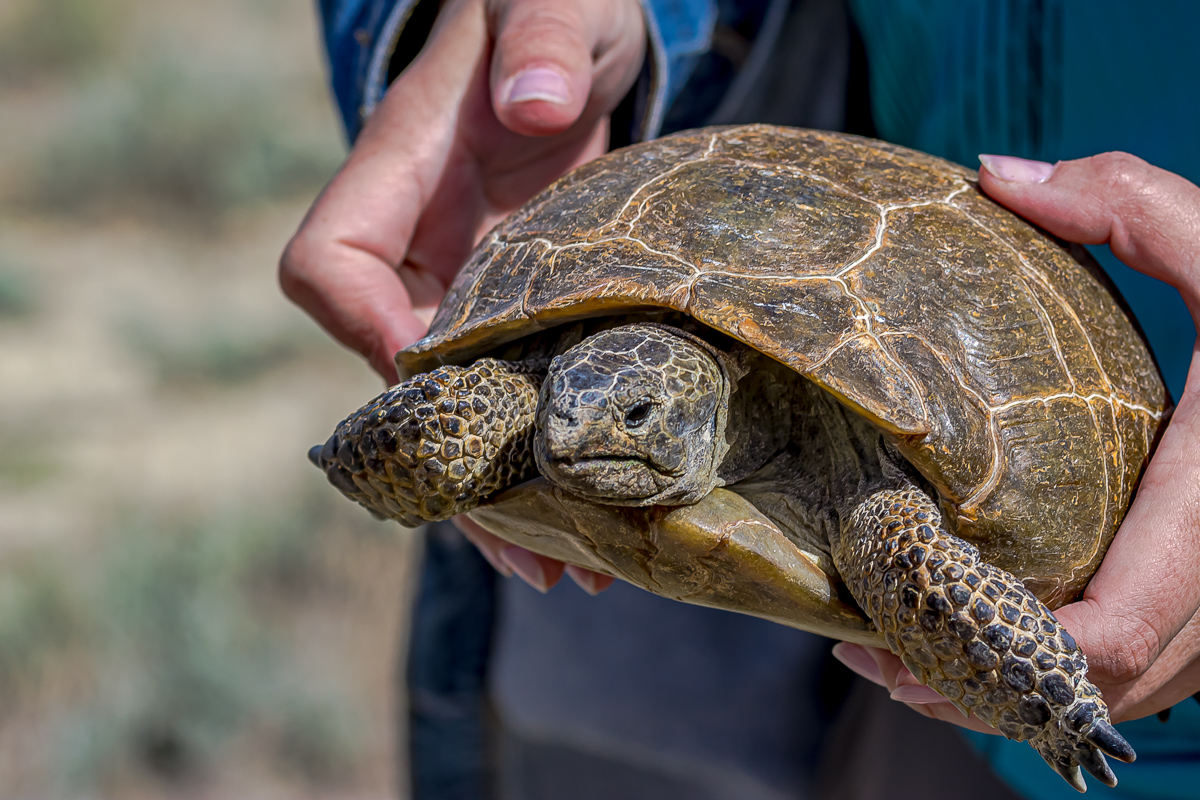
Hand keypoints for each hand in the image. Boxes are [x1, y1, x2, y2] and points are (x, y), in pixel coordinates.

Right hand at [281, 0, 643, 592]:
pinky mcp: (521, 308)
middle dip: (451, 466)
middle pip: (395, 377)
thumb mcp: (549, 3)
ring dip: (500, 493)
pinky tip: (590, 513)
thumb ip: (536, 40)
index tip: (438, 378)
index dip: (367, 332)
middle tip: (528, 549)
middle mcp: (417, 247)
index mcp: (397, 175)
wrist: (572, 34)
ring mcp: (467, 285)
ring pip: (458, 407)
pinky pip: (514, 393)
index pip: (328, 268)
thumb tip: (534, 105)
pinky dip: (541, 455)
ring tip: (568, 568)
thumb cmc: (548, 6)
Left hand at [836, 152, 1199, 727]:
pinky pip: (1160, 668)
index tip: (898, 637)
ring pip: (1134, 691)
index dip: (1007, 650)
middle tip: (875, 653)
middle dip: (986, 684)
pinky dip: (1078, 669)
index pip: (1113, 629)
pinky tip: (1008, 634)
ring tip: (914, 659)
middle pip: (1103, 682)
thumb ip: (1130, 204)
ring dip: (1025, 687)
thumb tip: (993, 175)